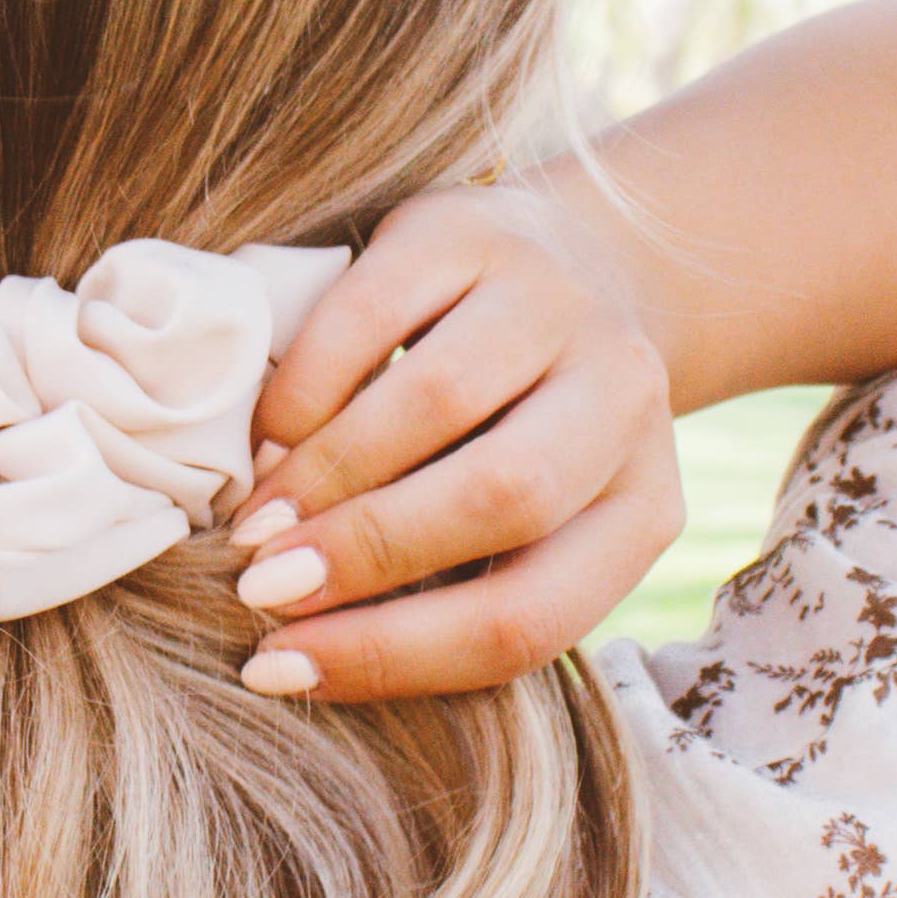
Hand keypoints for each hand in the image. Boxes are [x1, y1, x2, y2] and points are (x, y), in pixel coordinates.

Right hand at [230, 179, 683, 701]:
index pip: (528, 617)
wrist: (586, 265)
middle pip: (499, 500)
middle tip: (257, 586)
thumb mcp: (530, 524)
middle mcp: (623, 399)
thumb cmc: (524, 434)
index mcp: (642, 508)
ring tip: (254, 518)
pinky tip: (269, 435)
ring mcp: (555, 303)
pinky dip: (306, 386)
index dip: (392, 655)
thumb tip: (293, 652)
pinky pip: (376, 310)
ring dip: (324, 475)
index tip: (278, 666)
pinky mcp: (474, 231)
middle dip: (362, 555)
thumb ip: (453, 584)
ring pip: (438, 401)